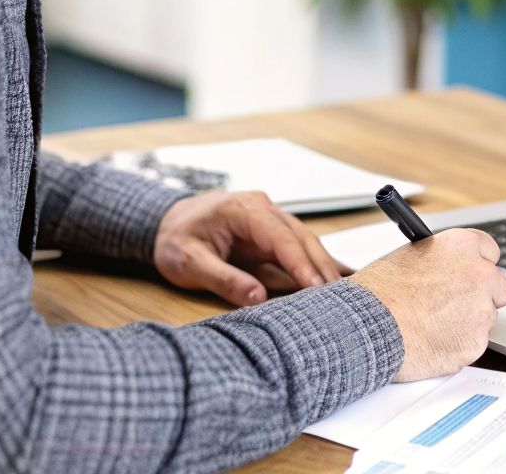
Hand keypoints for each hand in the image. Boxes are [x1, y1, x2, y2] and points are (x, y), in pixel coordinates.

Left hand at [153, 190, 342, 305]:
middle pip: (301, 237)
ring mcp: (269, 217)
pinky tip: (329, 278)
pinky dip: (312, 263)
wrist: (166, 223)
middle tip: (339, 295)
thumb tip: (257, 298)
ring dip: (321, 266)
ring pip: (304, 240)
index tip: (316, 286)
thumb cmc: (175, 240)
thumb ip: (223, 278)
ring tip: (340, 293)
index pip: (280, 236)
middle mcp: (261, 207)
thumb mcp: (189, 262)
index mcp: (241, 209)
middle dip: (320, 266)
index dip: (300, 262)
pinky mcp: (271, 231)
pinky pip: (297, 246)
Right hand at [349, 228, 505, 380]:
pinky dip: (458, 345)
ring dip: (468, 322)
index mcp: (462, 246)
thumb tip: (447, 269)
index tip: (470, 273)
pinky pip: (473, 344)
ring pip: (486, 318)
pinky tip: (432, 341)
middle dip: (483, 296)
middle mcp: (479, 275)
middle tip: (457, 305)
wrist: (366, 327)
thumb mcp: (410, 256)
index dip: (478, 264)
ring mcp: (481, 311)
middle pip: (499, 287)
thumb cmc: (378, 293)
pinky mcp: (475, 343)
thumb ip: (440, 260)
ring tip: (432, 325)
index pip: (490, 251)